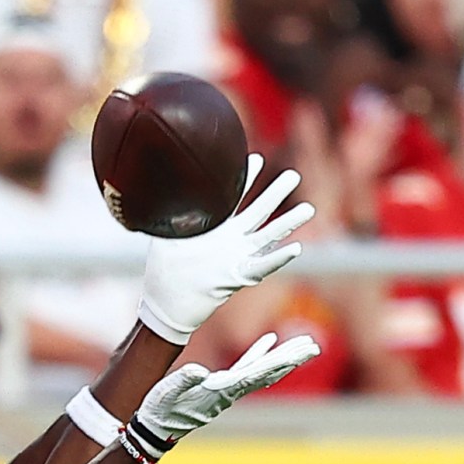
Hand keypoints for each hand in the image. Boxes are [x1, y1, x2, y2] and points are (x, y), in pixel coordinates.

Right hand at [126, 332, 321, 455]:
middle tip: (314, 346)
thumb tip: (197, 370)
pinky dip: (259, 353)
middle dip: (290, 358)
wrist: (155, 430)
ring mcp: (227, 388)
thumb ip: (182, 381)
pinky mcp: (219, 385)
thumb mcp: (167, 394)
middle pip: (267, 372)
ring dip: (282, 356)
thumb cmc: (159, 412)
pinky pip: (245, 366)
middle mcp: (230, 390)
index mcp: (221, 390)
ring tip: (303, 344)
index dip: (278, 360)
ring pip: (262, 369)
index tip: (299, 353)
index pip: (257, 373)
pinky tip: (269, 341)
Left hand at [137, 156, 315, 343]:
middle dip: (275, 194)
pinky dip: (277, 259)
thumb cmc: (163, 271)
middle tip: (294, 175)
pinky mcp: (235, 278)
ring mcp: (236, 258)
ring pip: (267, 237)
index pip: (234, 198)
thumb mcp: (163, 236)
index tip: (257, 159)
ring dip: (287, 223)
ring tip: (308, 209)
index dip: (246, 180)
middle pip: (258, 212)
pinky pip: (260, 267)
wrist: (164, 305)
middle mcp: (231, 241)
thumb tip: (155, 190)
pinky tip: (295, 249)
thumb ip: (166, 214)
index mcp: (216, 228)